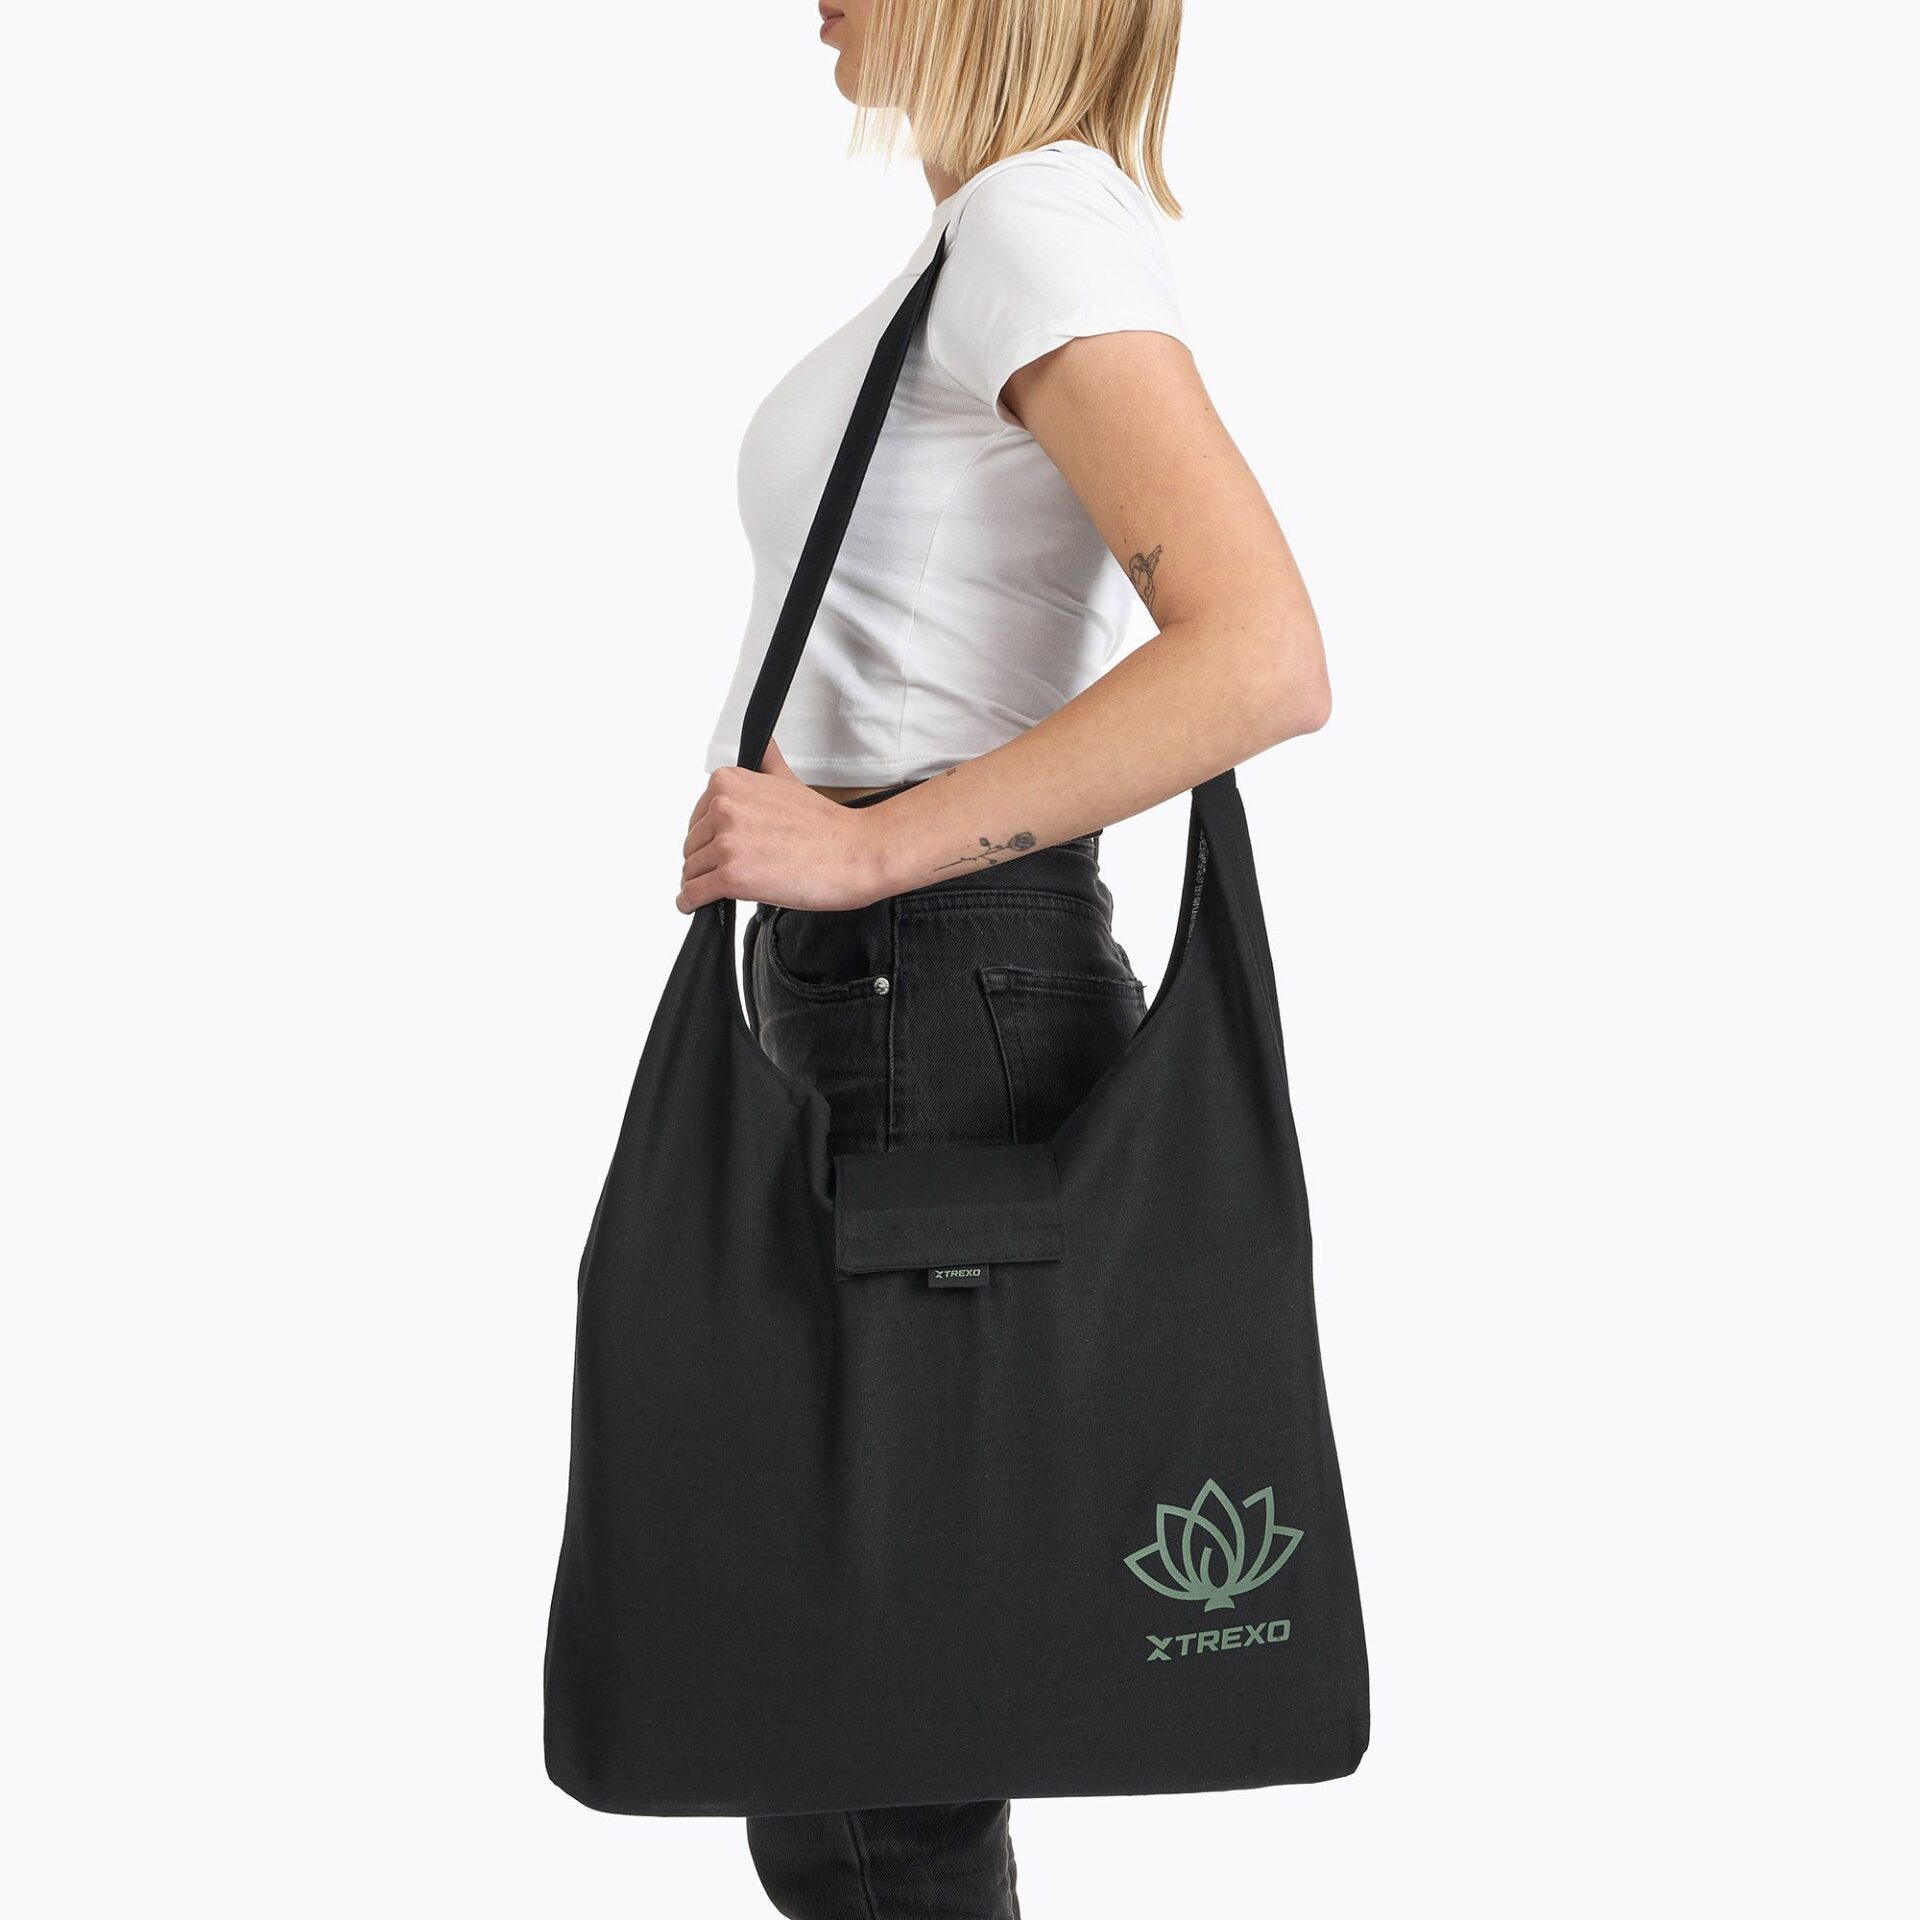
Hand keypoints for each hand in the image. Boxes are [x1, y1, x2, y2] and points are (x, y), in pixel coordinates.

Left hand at [678, 741, 888, 912]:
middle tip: (729, 871)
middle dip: (706, 861)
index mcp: (731, 783)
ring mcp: (727, 843)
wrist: (855, 853)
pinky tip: (696, 905)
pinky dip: (691, 902)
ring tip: (719, 889)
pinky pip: (693, 893)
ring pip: (691, 870)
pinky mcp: (733, 876)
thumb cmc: (827, 827)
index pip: (698, 816)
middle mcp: (724, 808)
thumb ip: (766, 764)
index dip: (709, 836)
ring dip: (700, 883)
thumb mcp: (789, 780)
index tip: (722, 847)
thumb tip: (762, 745)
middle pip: (692, 844)